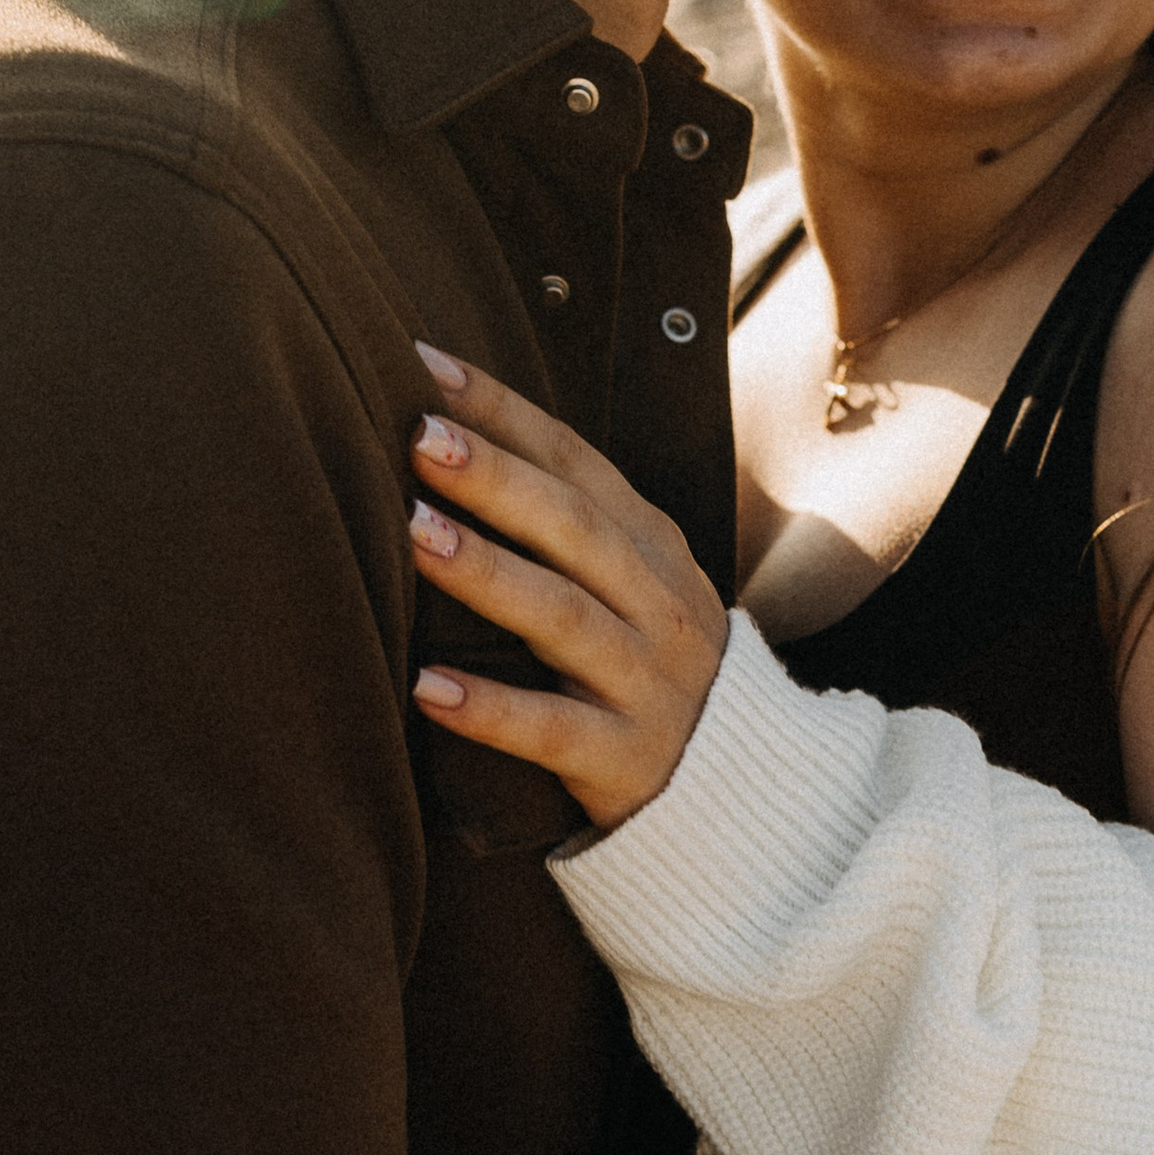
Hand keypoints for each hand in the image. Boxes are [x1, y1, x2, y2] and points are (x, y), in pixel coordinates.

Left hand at [405, 348, 729, 829]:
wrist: (739, 790)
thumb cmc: (647, 669)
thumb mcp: (633, 586)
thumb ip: (566, 527)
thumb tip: (445, 444)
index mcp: (653, 549)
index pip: (574, 461)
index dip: (503, 410)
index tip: (424, 365)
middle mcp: (659, 605)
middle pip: (574, 528)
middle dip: (495, 477)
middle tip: (417, 436)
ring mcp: (647, 682)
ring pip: (565, 617)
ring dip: (487, 572)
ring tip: (414, 534)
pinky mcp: (626, 760)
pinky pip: (553, 730)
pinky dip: (491, 709)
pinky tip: (426, 689)